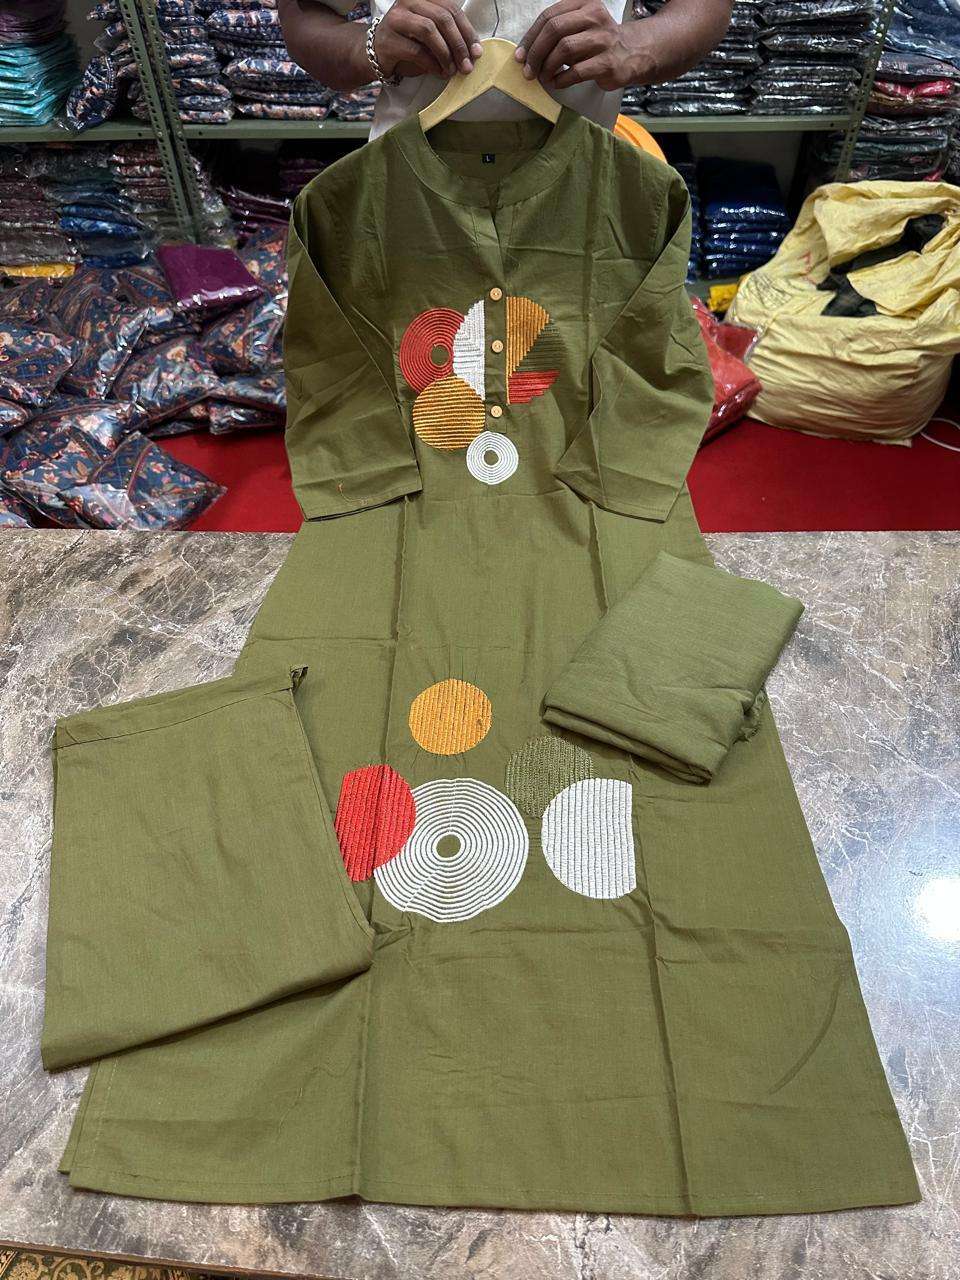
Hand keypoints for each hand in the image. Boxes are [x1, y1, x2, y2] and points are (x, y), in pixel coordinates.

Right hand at [374, 0, 482, 79]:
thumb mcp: (432, 37)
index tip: (477, 52)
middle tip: (467, 65)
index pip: (451, 8)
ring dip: (445, 53)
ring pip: (429, 30)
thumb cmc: (408, 44)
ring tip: (452, 70)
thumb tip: (473, 51)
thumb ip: (449, 36)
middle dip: (458, 44)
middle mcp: (408, 2)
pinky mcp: (389, 40)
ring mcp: (396, 19)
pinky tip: (439, 72)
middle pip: (442, 18)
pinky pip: (416, 51)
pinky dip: (432, 64)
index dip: (467, 31)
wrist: (377, 54)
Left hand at [516, 0, 652, 90]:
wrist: (634, 53)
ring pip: (565, 49)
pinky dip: (562, 79)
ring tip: (544, 77)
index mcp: (584, 5)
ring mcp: (603, 39)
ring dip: (548, 66)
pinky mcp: (608, 63)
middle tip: (528, 71)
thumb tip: (527, 53)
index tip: (520, 56)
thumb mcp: (581, 27)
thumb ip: (558, 33)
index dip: (531, 37)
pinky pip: (577, 71)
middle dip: (536, 52)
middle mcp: (594, 17)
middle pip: (555, 30)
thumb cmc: (599, 43)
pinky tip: (557, 83)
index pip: (549, 16)